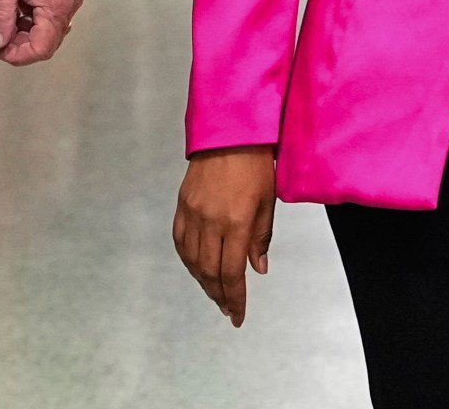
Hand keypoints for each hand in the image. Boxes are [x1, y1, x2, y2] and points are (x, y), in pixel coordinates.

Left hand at [0, 0, 83, 65]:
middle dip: (20, 44)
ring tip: (6, 13)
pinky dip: (33, 17)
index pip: (41, 48)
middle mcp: (70, 5)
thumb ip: (1, 14)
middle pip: (47, 42)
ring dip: (25, 30)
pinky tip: (18, 2)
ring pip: (48, 29)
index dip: (17, 55)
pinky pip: (51, 14)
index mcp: (58, 5)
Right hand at [174, 146, 276, 325]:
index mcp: (236, 222)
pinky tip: (197, 268)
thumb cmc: (257, 165)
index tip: (238, 316)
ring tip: (215, 293)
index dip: (235, 298)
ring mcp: (192, 214)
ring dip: (203, 281)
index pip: (232, 272)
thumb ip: (261, 238)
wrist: (229, 133)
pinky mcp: (182, 206)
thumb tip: (257, 269)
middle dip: (219, 295)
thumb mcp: (268, 201)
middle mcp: (210, 222)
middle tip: (228, 308)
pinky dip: (188, 260)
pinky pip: (180, 242)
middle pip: (210, 272)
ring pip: (192, 260)